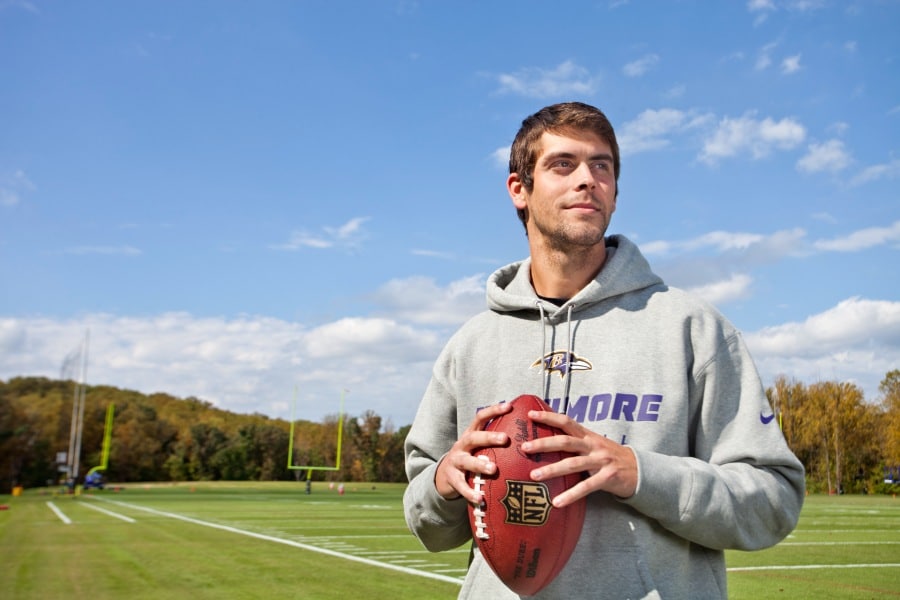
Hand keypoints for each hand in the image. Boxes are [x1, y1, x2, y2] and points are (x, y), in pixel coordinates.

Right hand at [434, 401, 512, 503]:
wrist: (444, 476)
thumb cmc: (470, 459)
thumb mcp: (478, 447)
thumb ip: (494, 442)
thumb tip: (525, 436)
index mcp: (469, 435)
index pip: (480, 418)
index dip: (493, 411)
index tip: (509, 406)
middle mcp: (461, 446)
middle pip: (473, 438)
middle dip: (489, 437)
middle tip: (505, 439)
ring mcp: (455, 462)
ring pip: (467, 462)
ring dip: (480, 464)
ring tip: (493, 469)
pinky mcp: (452, 479)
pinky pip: (461, 486)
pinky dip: (471, 492)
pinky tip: (480, 499)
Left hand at [521, 409, 637, 506]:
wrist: (640, 469)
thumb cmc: (611, 457)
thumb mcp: (595, 444)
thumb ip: (576, 442)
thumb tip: (549, 441)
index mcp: (588, 435)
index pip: (566, 421)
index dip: (549, 416)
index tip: (530, 414)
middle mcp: (594, 445)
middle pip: (565, 441)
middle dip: (543, 443)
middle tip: (524, 447)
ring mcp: (601, 461)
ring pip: (573, 464)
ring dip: (552, 469)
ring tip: (534, 476)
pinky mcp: (607, 478)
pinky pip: (586, 487)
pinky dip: (570, 495)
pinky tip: (557, 502)